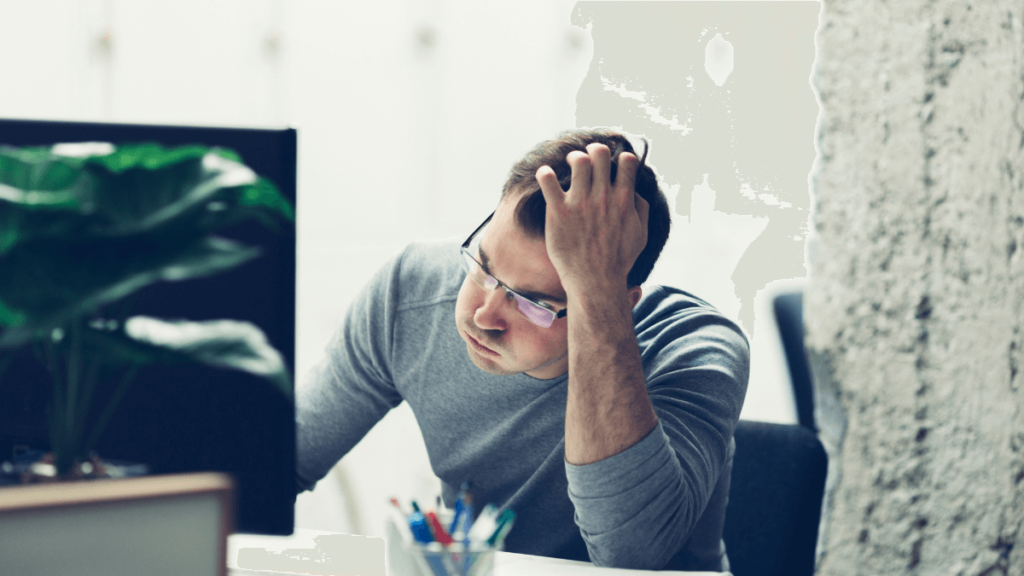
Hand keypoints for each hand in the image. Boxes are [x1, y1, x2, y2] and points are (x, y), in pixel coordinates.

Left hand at [535, 143, 648, 294]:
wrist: (595, 282)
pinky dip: (545, 174)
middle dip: (595, 151)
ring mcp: (580, 202)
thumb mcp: (641, 235)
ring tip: (570, 166)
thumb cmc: (618, 261)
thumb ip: (642, 208)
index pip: (626, 160)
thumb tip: (635, 190)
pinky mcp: (559, 211)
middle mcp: (603, 197)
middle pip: (599, 154)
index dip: (621, 159)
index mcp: (624, 200)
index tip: (614, 166)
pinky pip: (548, 180)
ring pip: (577, 160)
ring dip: (573, 158)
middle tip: (589, 161)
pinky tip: (546, 177)